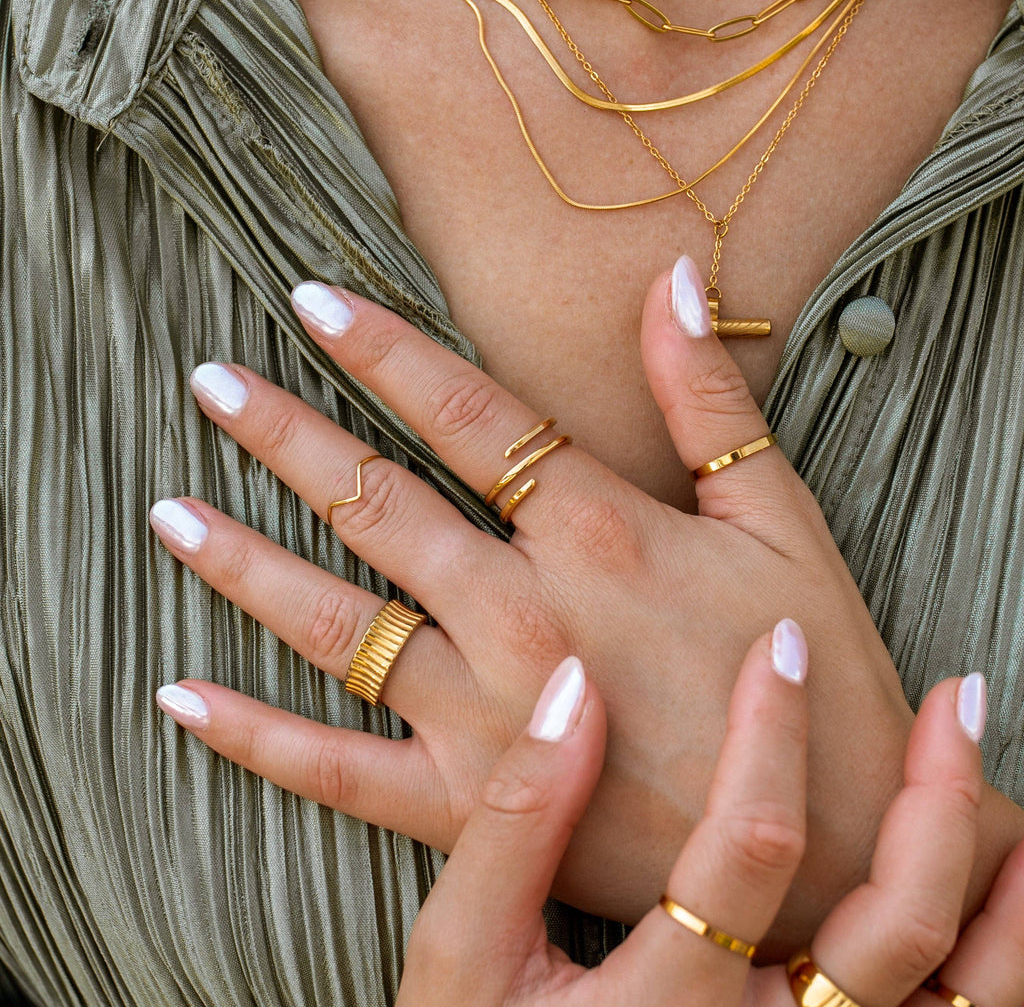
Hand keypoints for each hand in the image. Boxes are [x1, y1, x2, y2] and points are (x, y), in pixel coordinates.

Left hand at [149, 256, 1021, 948]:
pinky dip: (253, 736)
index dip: (386, 351)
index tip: (313, 303)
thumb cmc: (805, 676)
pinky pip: (335, 770)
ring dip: (243, 562)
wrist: (816, 840)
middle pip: (377, 503)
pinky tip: (181, 697)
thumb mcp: (783, 523)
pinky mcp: (468, 808)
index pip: (467, 416)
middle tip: (212, 384)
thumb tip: (677, 284)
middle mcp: (519, 614)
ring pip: (335, 622)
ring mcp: (482, 715)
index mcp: (596, 534)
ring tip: (169, 514)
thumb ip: (712, 403)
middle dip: (286, 435)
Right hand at [397, 626, 1023, 1006]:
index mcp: (664, 1006)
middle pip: (892, 927)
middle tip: (950, 700)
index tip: (780, 646)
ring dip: (998, 883)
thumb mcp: (464, 950)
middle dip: (933, 797)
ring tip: (1014, 795)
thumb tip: (573, 686)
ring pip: (952, 996)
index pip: (749, 847)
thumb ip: (513, 823)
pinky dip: (1000, 959)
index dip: (771, 731)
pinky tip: (1010, 885)